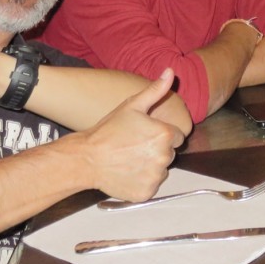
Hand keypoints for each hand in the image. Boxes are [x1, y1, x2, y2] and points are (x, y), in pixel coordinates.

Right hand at [78, 69, 184, 201]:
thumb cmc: (108, 131)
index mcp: (165, 134)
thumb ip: (156, 90)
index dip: (161, 134)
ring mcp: (156, 176)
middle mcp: (165, 156)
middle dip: (157, 150)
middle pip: (170, 153)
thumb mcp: (132, 105)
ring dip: (151, 165)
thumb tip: (171, 72)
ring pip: (162, 170)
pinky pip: (152, 185)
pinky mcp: (147, 192)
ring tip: (130, 158)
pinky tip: (128, 172)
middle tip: (134, 146)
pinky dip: (142, 181)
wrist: (87, 158)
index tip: (144, 135)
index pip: (178, 136)